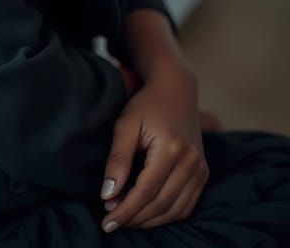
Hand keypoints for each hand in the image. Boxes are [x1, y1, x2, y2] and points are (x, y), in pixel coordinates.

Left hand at [100, 63, 208, 231]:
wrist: (176, 89)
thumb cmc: (146, 104)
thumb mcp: (126, 124)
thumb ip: (118, 158)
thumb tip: (108, 194)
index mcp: (172, 148)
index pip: (146, 191)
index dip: (125, 210)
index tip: (106, 221)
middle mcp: (191, 161)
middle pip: (161, 204)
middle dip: (135, 217)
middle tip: (112, 220)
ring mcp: (201, 168)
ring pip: (175, 210)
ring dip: (150, 220)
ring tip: (127, 218)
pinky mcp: (203, 172)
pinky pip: (187, 205)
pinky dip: (166, 214)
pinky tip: (147, 213)